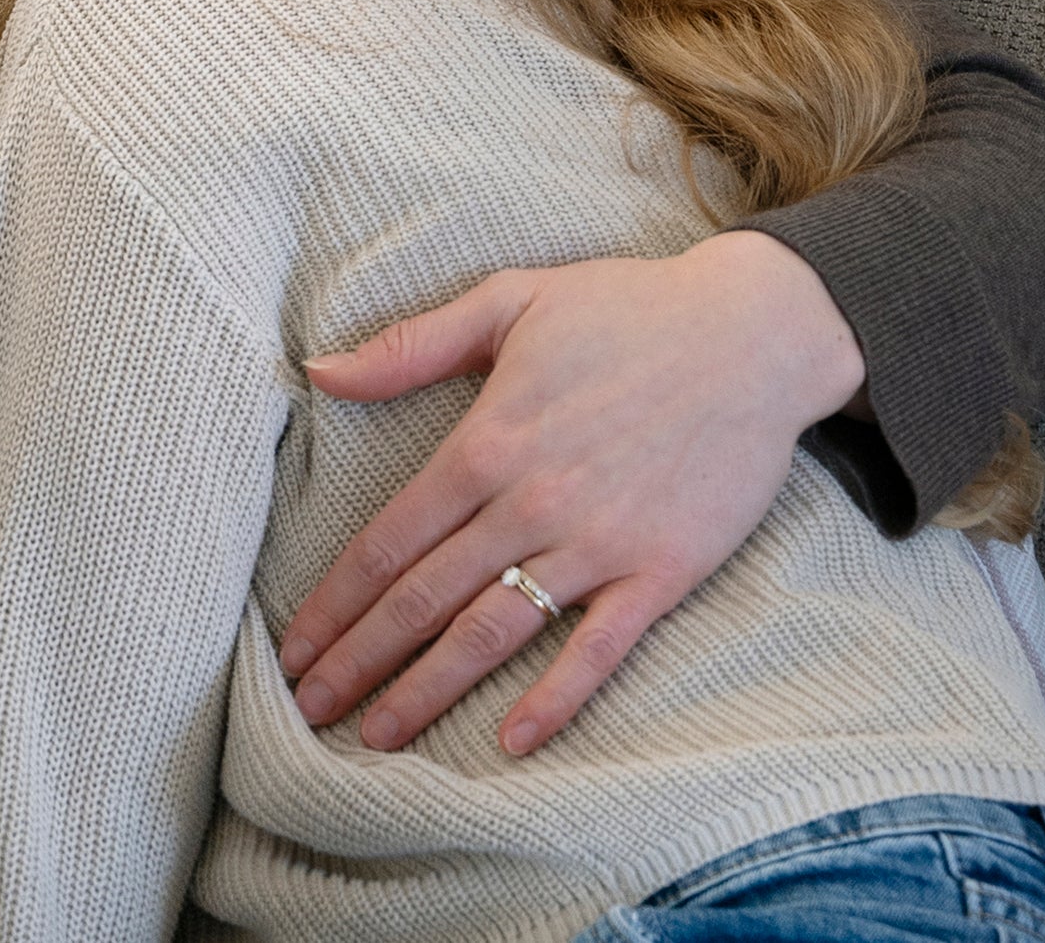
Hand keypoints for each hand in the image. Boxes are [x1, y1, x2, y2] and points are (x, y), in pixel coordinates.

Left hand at [276, 232, 864, 755]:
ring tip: (377, 736)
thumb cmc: (623, 309)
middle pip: (424, 598)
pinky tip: (511, 742)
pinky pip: (598, 650)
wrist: (753, 336)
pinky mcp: (661, 572)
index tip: (292, 648)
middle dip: (360, 660)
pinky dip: (554, 700)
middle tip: (308, 709)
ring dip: (429, 690)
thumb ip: (410, 345)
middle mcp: (530, 503)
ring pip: (493, 633)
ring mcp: (597, 544)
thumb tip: (319, 370)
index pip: (387, 541)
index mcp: (485, 442)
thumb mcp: (507, 301)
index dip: (334, 602)